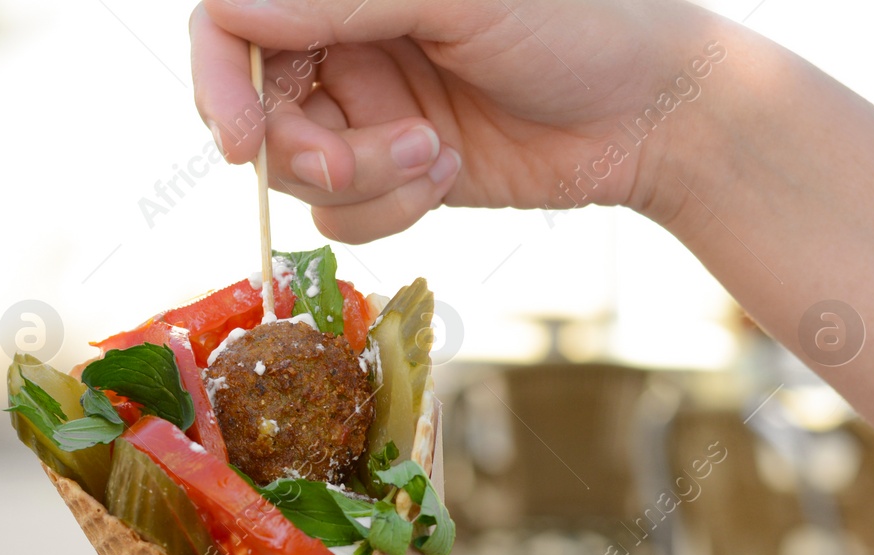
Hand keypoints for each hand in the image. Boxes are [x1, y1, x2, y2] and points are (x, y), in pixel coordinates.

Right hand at [189, 0, 726, 241]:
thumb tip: (232, 11)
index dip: (221, 80)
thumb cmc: (576, 24)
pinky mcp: (401, 174)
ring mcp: (371, 111)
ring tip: (436, 154)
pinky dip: (390, 207)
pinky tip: (450, 172)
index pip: (234, 21)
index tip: (241, 139)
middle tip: (350, 164)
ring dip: (362, 177)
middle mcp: (347, 41)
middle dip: (298, 148)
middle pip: (257, 109)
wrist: (652, 111)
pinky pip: (348, 215)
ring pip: (301, 172)